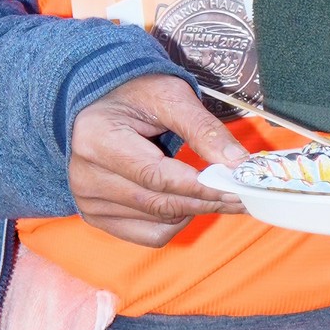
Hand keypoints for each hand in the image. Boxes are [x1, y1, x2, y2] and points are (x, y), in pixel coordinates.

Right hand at [67, 70, 247, 244]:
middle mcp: (85, 176)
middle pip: (160, 203)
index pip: (157, 176)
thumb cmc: (135, 94)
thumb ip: (204, 129)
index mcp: (96, 139)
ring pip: (160, 222)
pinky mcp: (97, 216)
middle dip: (208, 201)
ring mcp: (88, 201)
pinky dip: (175, 222)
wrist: (101, 103)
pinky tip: (186, 201)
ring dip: (195, 210)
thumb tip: (238, 164)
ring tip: (218, 193)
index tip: (238, 187)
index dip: (201, 186)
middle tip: (244, 196)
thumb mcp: (171, 96)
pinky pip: (149, 234)